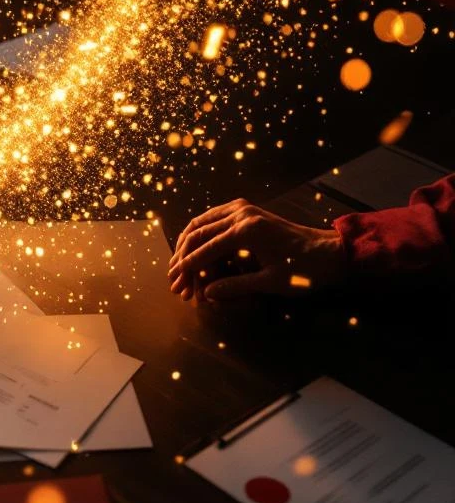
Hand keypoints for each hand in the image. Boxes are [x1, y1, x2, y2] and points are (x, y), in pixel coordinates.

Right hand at [168, 199, 346, 300]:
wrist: (329, 251)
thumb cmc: (303, 270)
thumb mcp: (269, 283)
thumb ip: (234, 286)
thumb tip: (207, 293)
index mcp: (246, 231)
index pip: (205, 250)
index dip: (188, 268)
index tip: (176, 283)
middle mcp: (241, 215)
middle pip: (198, 233)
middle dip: (183, 257)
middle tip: (173, 278)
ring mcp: (243, 209)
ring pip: (201, 222)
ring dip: (187, 243)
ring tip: (177, 264)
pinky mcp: (246, 210)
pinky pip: (213, 218)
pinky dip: (200, 232)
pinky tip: (193, 246)